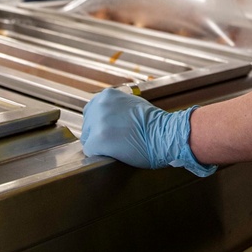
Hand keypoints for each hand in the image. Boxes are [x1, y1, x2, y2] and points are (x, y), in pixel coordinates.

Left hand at [80, 87, 216, 176]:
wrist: (164, 134)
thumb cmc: (154, 122)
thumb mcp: (132, 104)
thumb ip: (116, 108)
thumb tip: (109, 118)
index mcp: (107, 95)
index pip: (92, 112)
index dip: (100, 124)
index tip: (109, 131)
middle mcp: (99, 105)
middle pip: (87, 125)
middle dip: (97, 134)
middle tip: (115, 141)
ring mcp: (97, 122)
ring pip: (88, 139)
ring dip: (99, 145)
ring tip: (116, 148)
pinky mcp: (98, 140)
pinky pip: (90, 151)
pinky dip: (99, 155)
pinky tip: (113, 154)